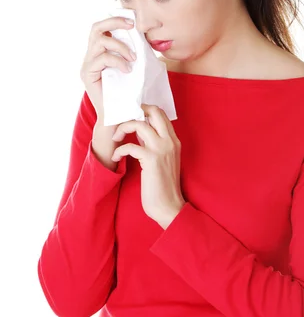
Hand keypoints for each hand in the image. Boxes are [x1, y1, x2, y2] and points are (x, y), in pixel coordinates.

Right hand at [80, 15, 136, 117]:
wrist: (118, 116)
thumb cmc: (127, 94)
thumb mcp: (133, 69)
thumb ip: (133, 54)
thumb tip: (145, 37)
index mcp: (99, 52)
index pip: (102, 28)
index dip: (116, 20)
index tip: (133, 21)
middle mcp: (90, 56)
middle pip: (96, 28)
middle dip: (115, 22)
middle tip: (132, 27)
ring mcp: (87, 65)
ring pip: (100, 41)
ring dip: (121, 47)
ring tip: (133, 58)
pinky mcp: (88, 74)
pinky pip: (102, 58)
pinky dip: (117, 61)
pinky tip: (128, 70)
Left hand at [111, 104, 185, 228]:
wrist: (169, 206)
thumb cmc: (163, 185)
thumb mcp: (161, 159)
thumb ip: (152, 143)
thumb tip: (140, 129)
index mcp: (174, 140)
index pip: (161, 114)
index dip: (144, 110)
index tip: (131, 116)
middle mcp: (170, 141)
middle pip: (154, 111)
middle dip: (134, 111)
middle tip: (121, 120)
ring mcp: (162, 149)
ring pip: (139, 124)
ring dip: (123, 128)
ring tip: (116, 138)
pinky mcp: (152, 159)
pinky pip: (130, 146)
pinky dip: (119, 150)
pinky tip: (116, 157)